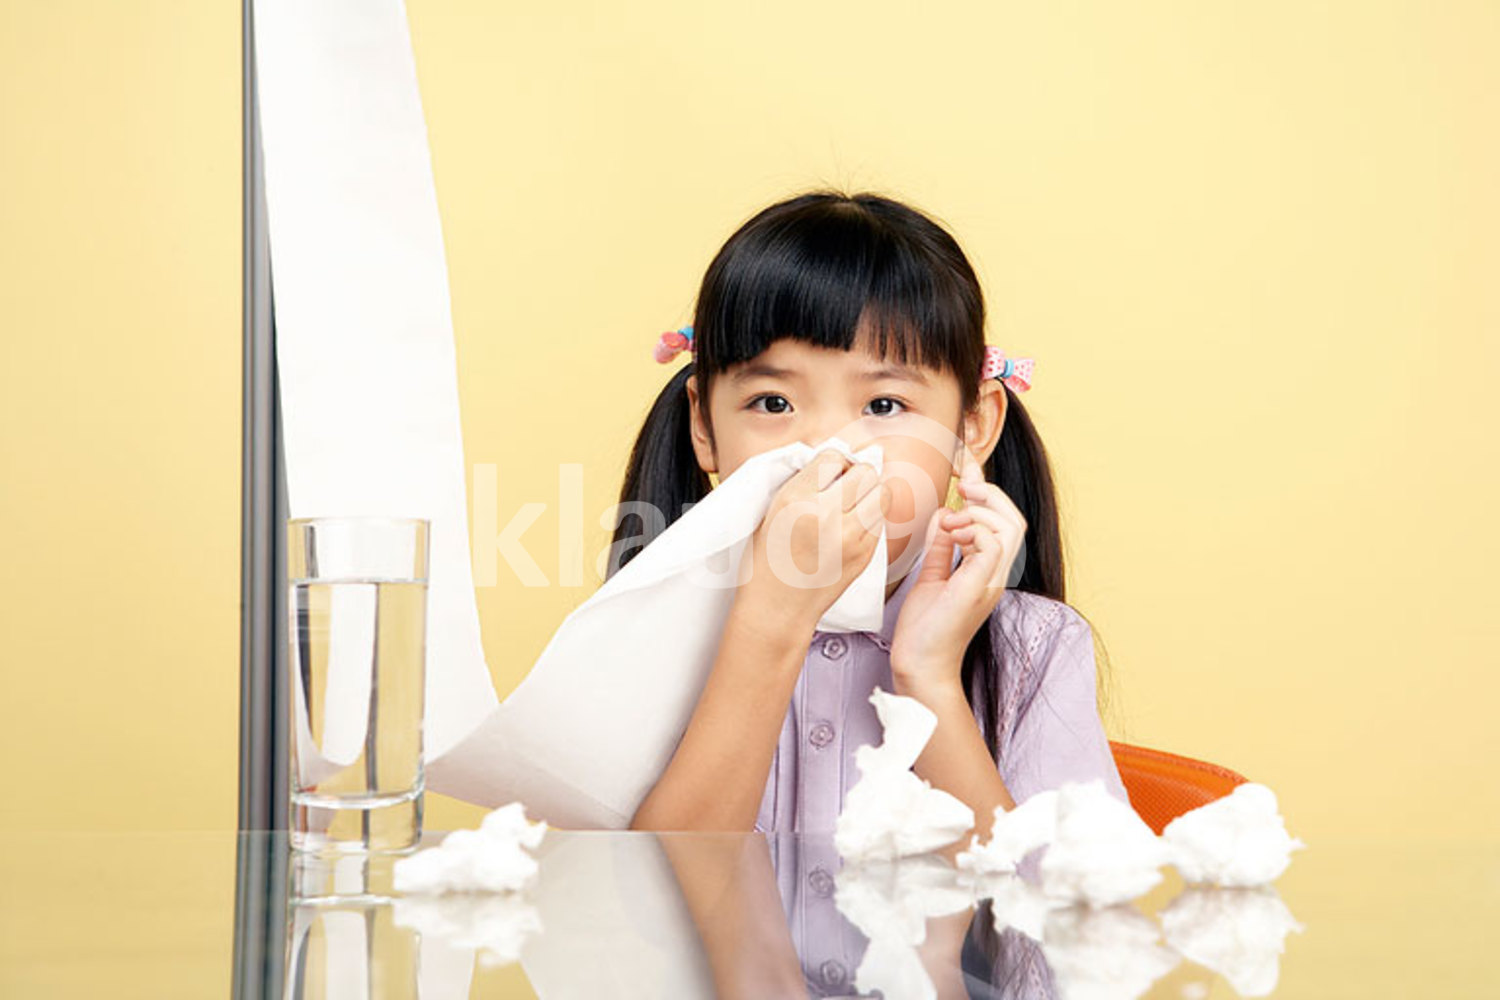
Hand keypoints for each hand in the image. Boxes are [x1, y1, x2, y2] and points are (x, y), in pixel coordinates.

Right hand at [738, 447, 890, 633]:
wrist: (776, 609)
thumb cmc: (767, 561)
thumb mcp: (772, 512)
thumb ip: (803, 484)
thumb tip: (835, 459)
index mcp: (795, 499)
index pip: (832, 457)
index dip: (832, 462)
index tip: (828, 472)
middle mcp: (825, 514)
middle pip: (864, 471)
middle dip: (855, 473)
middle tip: (844, 485)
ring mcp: (849, 536)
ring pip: (881, 492)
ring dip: (869, 492)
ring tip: (853, 503)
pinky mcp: (865, 554)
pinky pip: (880, 520)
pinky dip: (870, 516)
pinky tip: (851, 526)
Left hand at [889, 450, 1026, 695]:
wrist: (920, 663)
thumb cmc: (925, 629)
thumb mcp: (932, 577)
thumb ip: (940, 548)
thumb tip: (943, 516)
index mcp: (986, 570)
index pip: (1000, 522)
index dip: (986, 490)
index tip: (966, 465)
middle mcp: (996, 574)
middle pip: (1015, 519)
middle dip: (990, 493)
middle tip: (962, 484)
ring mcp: (993, 581)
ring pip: (1010, 527)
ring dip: (979, 512)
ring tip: (952, 519)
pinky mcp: (981, 586)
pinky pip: (994, 544)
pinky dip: (973, 530)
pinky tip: (952, 533)